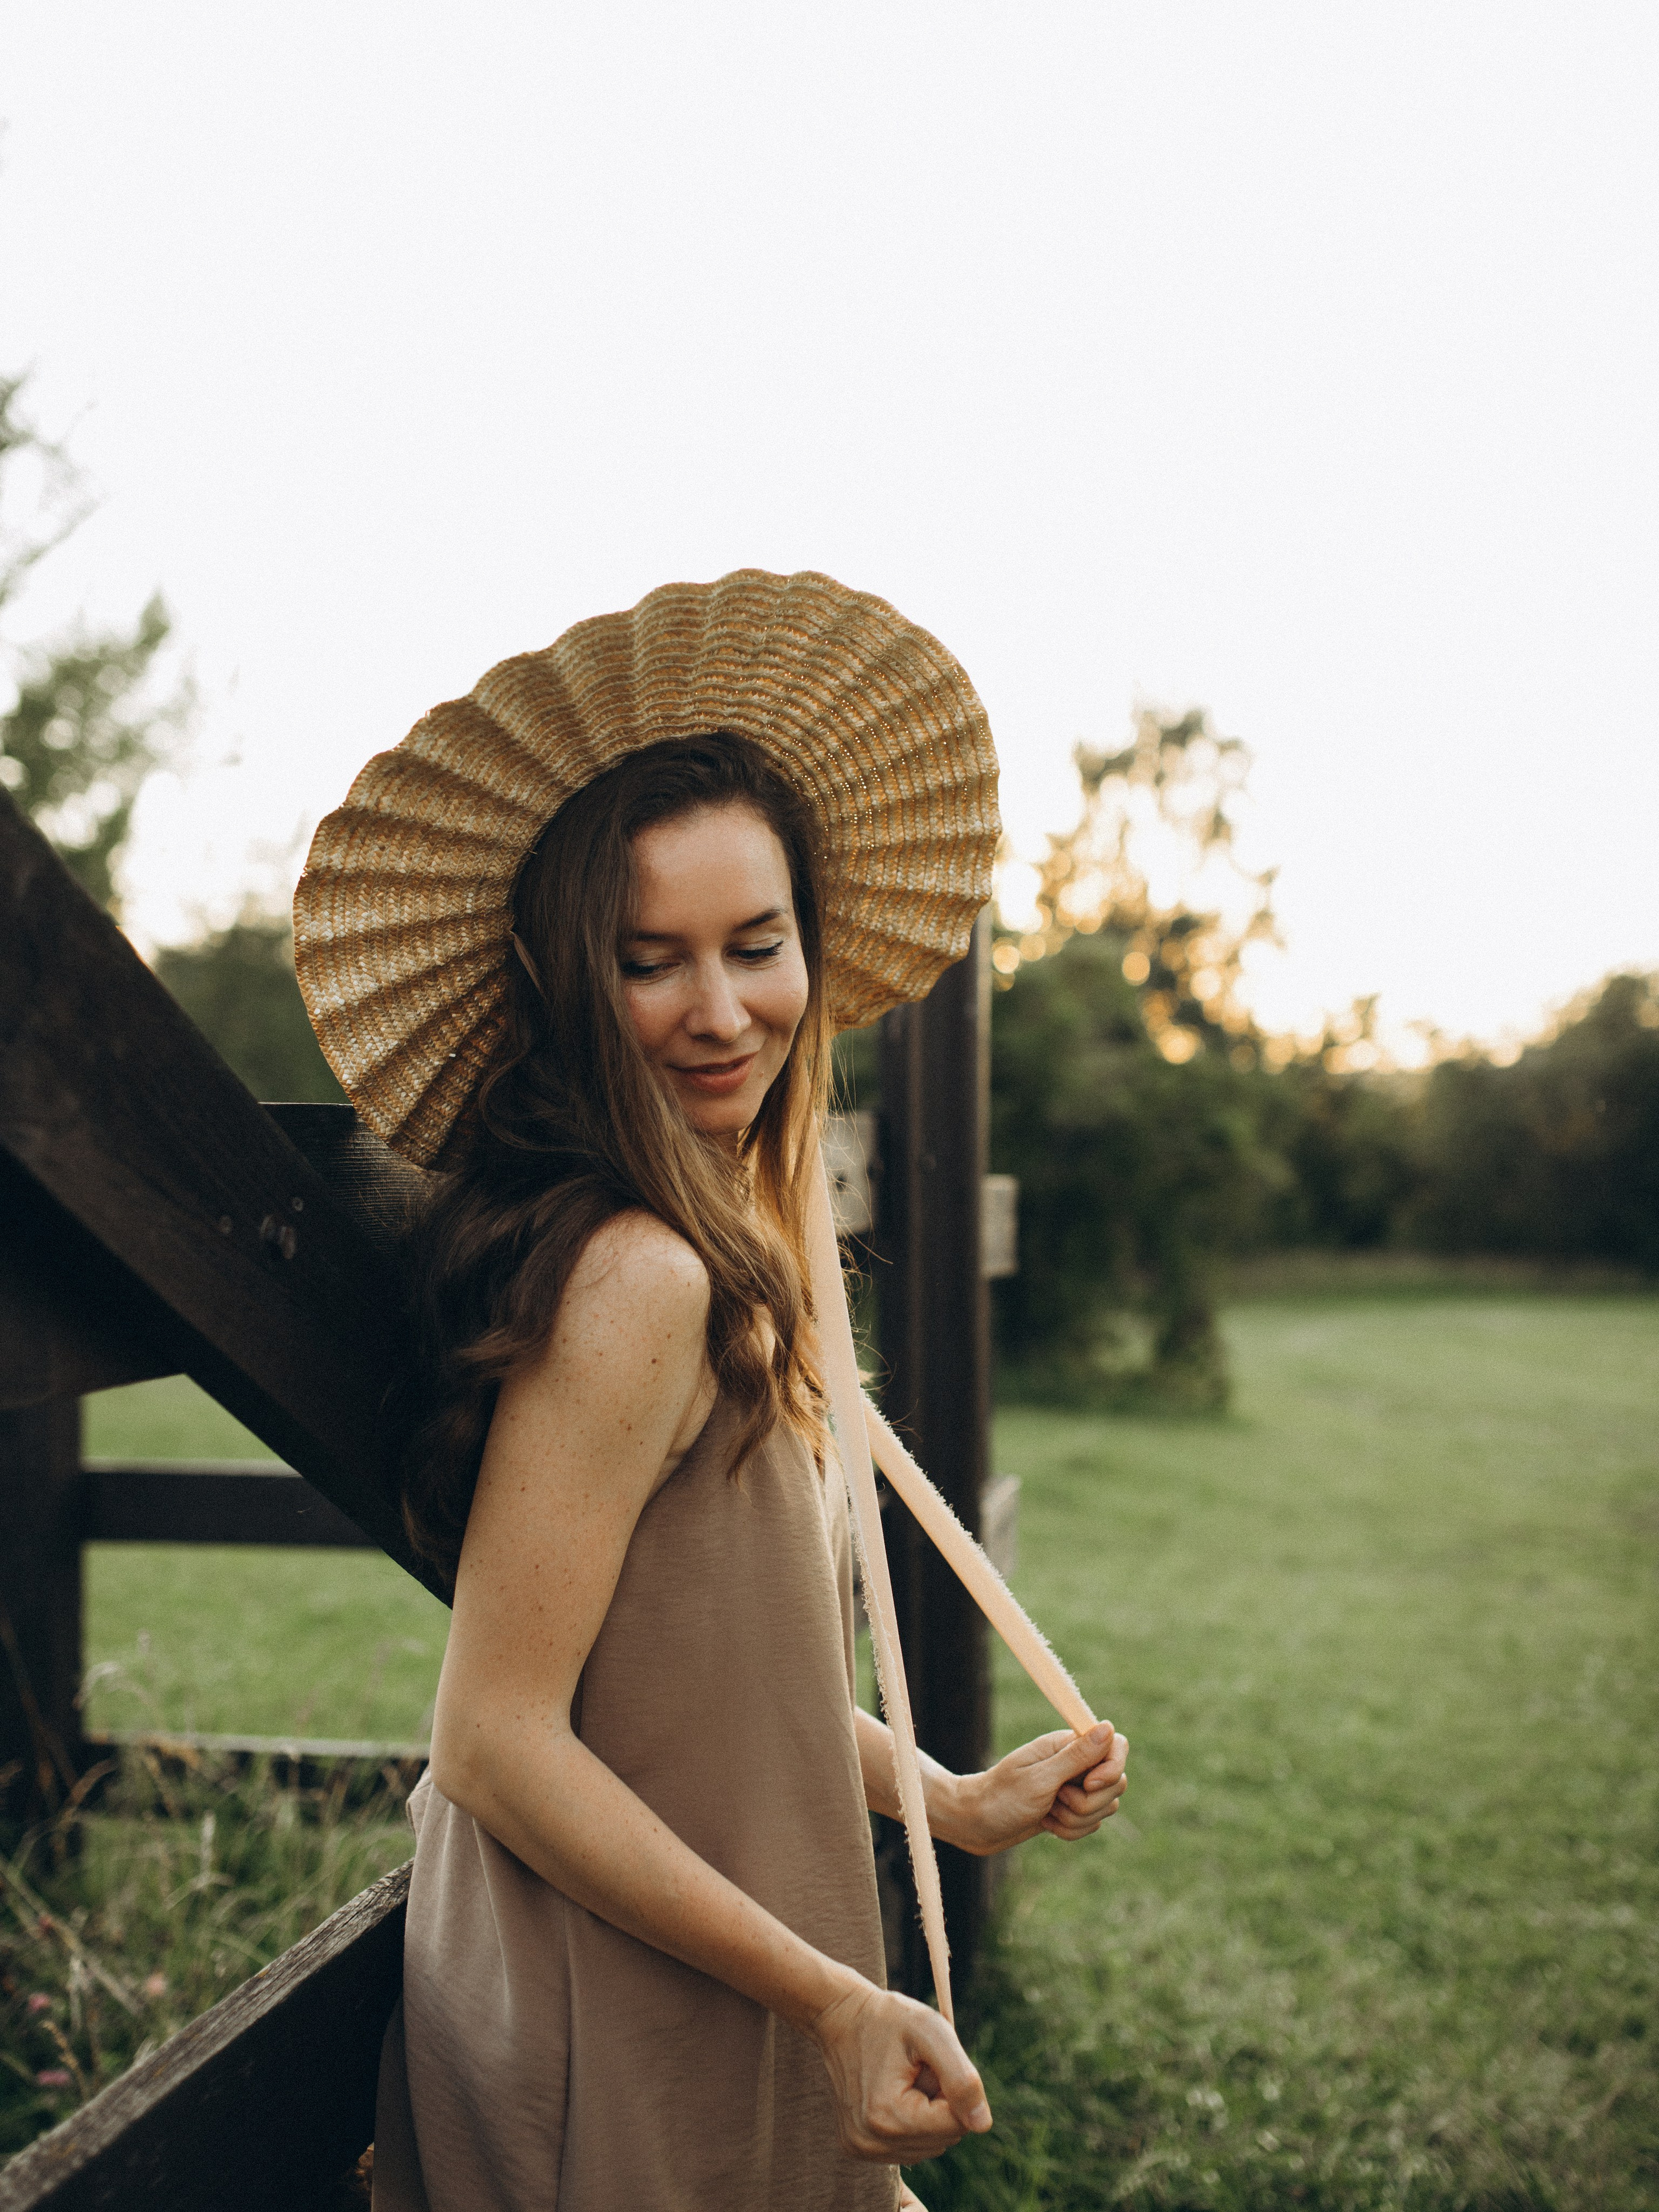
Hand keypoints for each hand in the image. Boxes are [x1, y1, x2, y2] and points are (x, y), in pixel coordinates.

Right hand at [809, 1980, 991, 2163]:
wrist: (841, 2016)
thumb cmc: (889, 2020)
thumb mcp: (932, 2032)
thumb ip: (962, 2079)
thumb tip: (983, 2125)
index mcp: (889, 2118)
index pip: (957, 2125)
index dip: (954, 2089)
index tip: (930, 2063)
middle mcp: (872, 2143)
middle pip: (944, 2138)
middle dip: (940, 2102)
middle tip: (915, 2068)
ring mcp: (863, 2148)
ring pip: (930, 2146)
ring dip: (927, 2113)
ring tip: (903, 2079)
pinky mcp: (859, 2148)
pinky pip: (910, 2148)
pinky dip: (911, 2122)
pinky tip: (892, 2093)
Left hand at [946, 1722, 1127, 1854]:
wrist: (975, 1823)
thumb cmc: (1001, 1798)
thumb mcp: (1040, 1779)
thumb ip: (1077, 1756)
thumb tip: (1108, 1727)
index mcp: (1068, 1744)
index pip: (1117, 1745)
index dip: (1111, 1768)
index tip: (1087, 1784)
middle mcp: (1076, 1763)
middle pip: (1116, 1783)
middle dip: (1089, 1803)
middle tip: (1056, 1800)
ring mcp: (1075, 1787)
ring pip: (1106, 1807)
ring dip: (1077, 1819)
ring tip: (1047, 1813)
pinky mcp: (1071, 1809)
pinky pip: (1091, 1824)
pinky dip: (1070, 1830)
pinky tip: (1046, 1824)